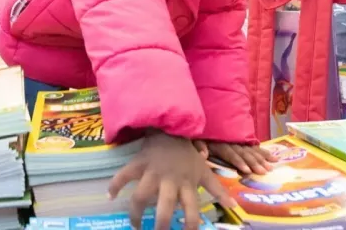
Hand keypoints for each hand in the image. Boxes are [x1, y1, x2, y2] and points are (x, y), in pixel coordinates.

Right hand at [108, 132, 233, 229]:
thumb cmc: (188, 153)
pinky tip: (110, 196)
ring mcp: (152, 172)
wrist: (171, 126)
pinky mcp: (139, 163)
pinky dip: (115, 184)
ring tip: (135, 224)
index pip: (192, 210)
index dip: (190, 225)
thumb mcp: (205, 171)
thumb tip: (235, 206)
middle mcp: (169, 181)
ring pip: (141, 196)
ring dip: (136, 212)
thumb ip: (218, 190)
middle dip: (161, 224)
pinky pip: (124, 175)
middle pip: (164, 207)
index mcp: (187, 184)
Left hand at [195, 139, 271, 175]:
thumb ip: (199, 146)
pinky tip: (272, 157)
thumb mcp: (196, 137)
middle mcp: (231, 141)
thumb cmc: (200, 132)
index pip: (231, 153)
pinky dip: (263, 151)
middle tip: (264, 171)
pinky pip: (254, 145)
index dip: (238, 161)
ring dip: (261, 158)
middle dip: (254, 162)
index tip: (247, 170)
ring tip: (271, 167)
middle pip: (244, 152)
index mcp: (220, 143)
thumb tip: (203, 155)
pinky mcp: (243, 138)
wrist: (207, 112)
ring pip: (251, 149)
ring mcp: (238, 139)